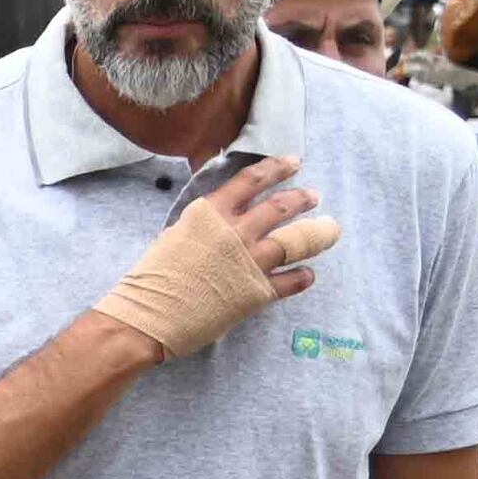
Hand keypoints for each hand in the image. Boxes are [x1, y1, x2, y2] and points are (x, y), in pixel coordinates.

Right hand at [91, 156, 339, 362]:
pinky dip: (302, 276)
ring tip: (329, 228)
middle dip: (301, 198)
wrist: (148, 316)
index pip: (252, 180)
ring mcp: (249, 261)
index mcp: (212, 212)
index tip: (293, 162)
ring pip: (295, 240)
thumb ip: (204, 224)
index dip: (277, 168)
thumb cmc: (153, 276)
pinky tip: (309, 274)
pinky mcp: (257, 292)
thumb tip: (221, 221)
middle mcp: (235, 231)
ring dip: (316, 232)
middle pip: (280, 206)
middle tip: (314, 196)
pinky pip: (290, 281)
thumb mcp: (176, 234)